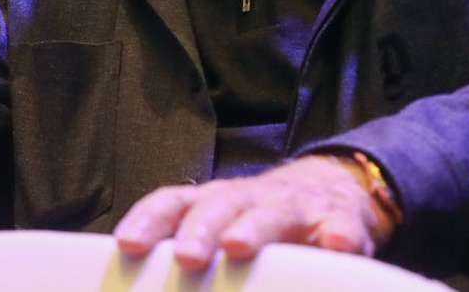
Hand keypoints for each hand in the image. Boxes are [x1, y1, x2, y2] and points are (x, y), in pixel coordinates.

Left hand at [112, 155, 393, 270]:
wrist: (333, 187)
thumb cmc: (261, 219)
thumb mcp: (222, 225)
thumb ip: (192, 250)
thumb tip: (142, 281)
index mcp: (215, 201)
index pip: (173, 203)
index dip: (148, 220)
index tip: (128, 244)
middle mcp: (250, 198)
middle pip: (220, 205)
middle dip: (200, 229)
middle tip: (186, 256)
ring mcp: (295, 206)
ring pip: (272, 212)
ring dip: (253, 228)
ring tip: (237, 245)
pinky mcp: (340, 220)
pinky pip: (340, 227)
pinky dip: (337, 236)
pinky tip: (335, 246)